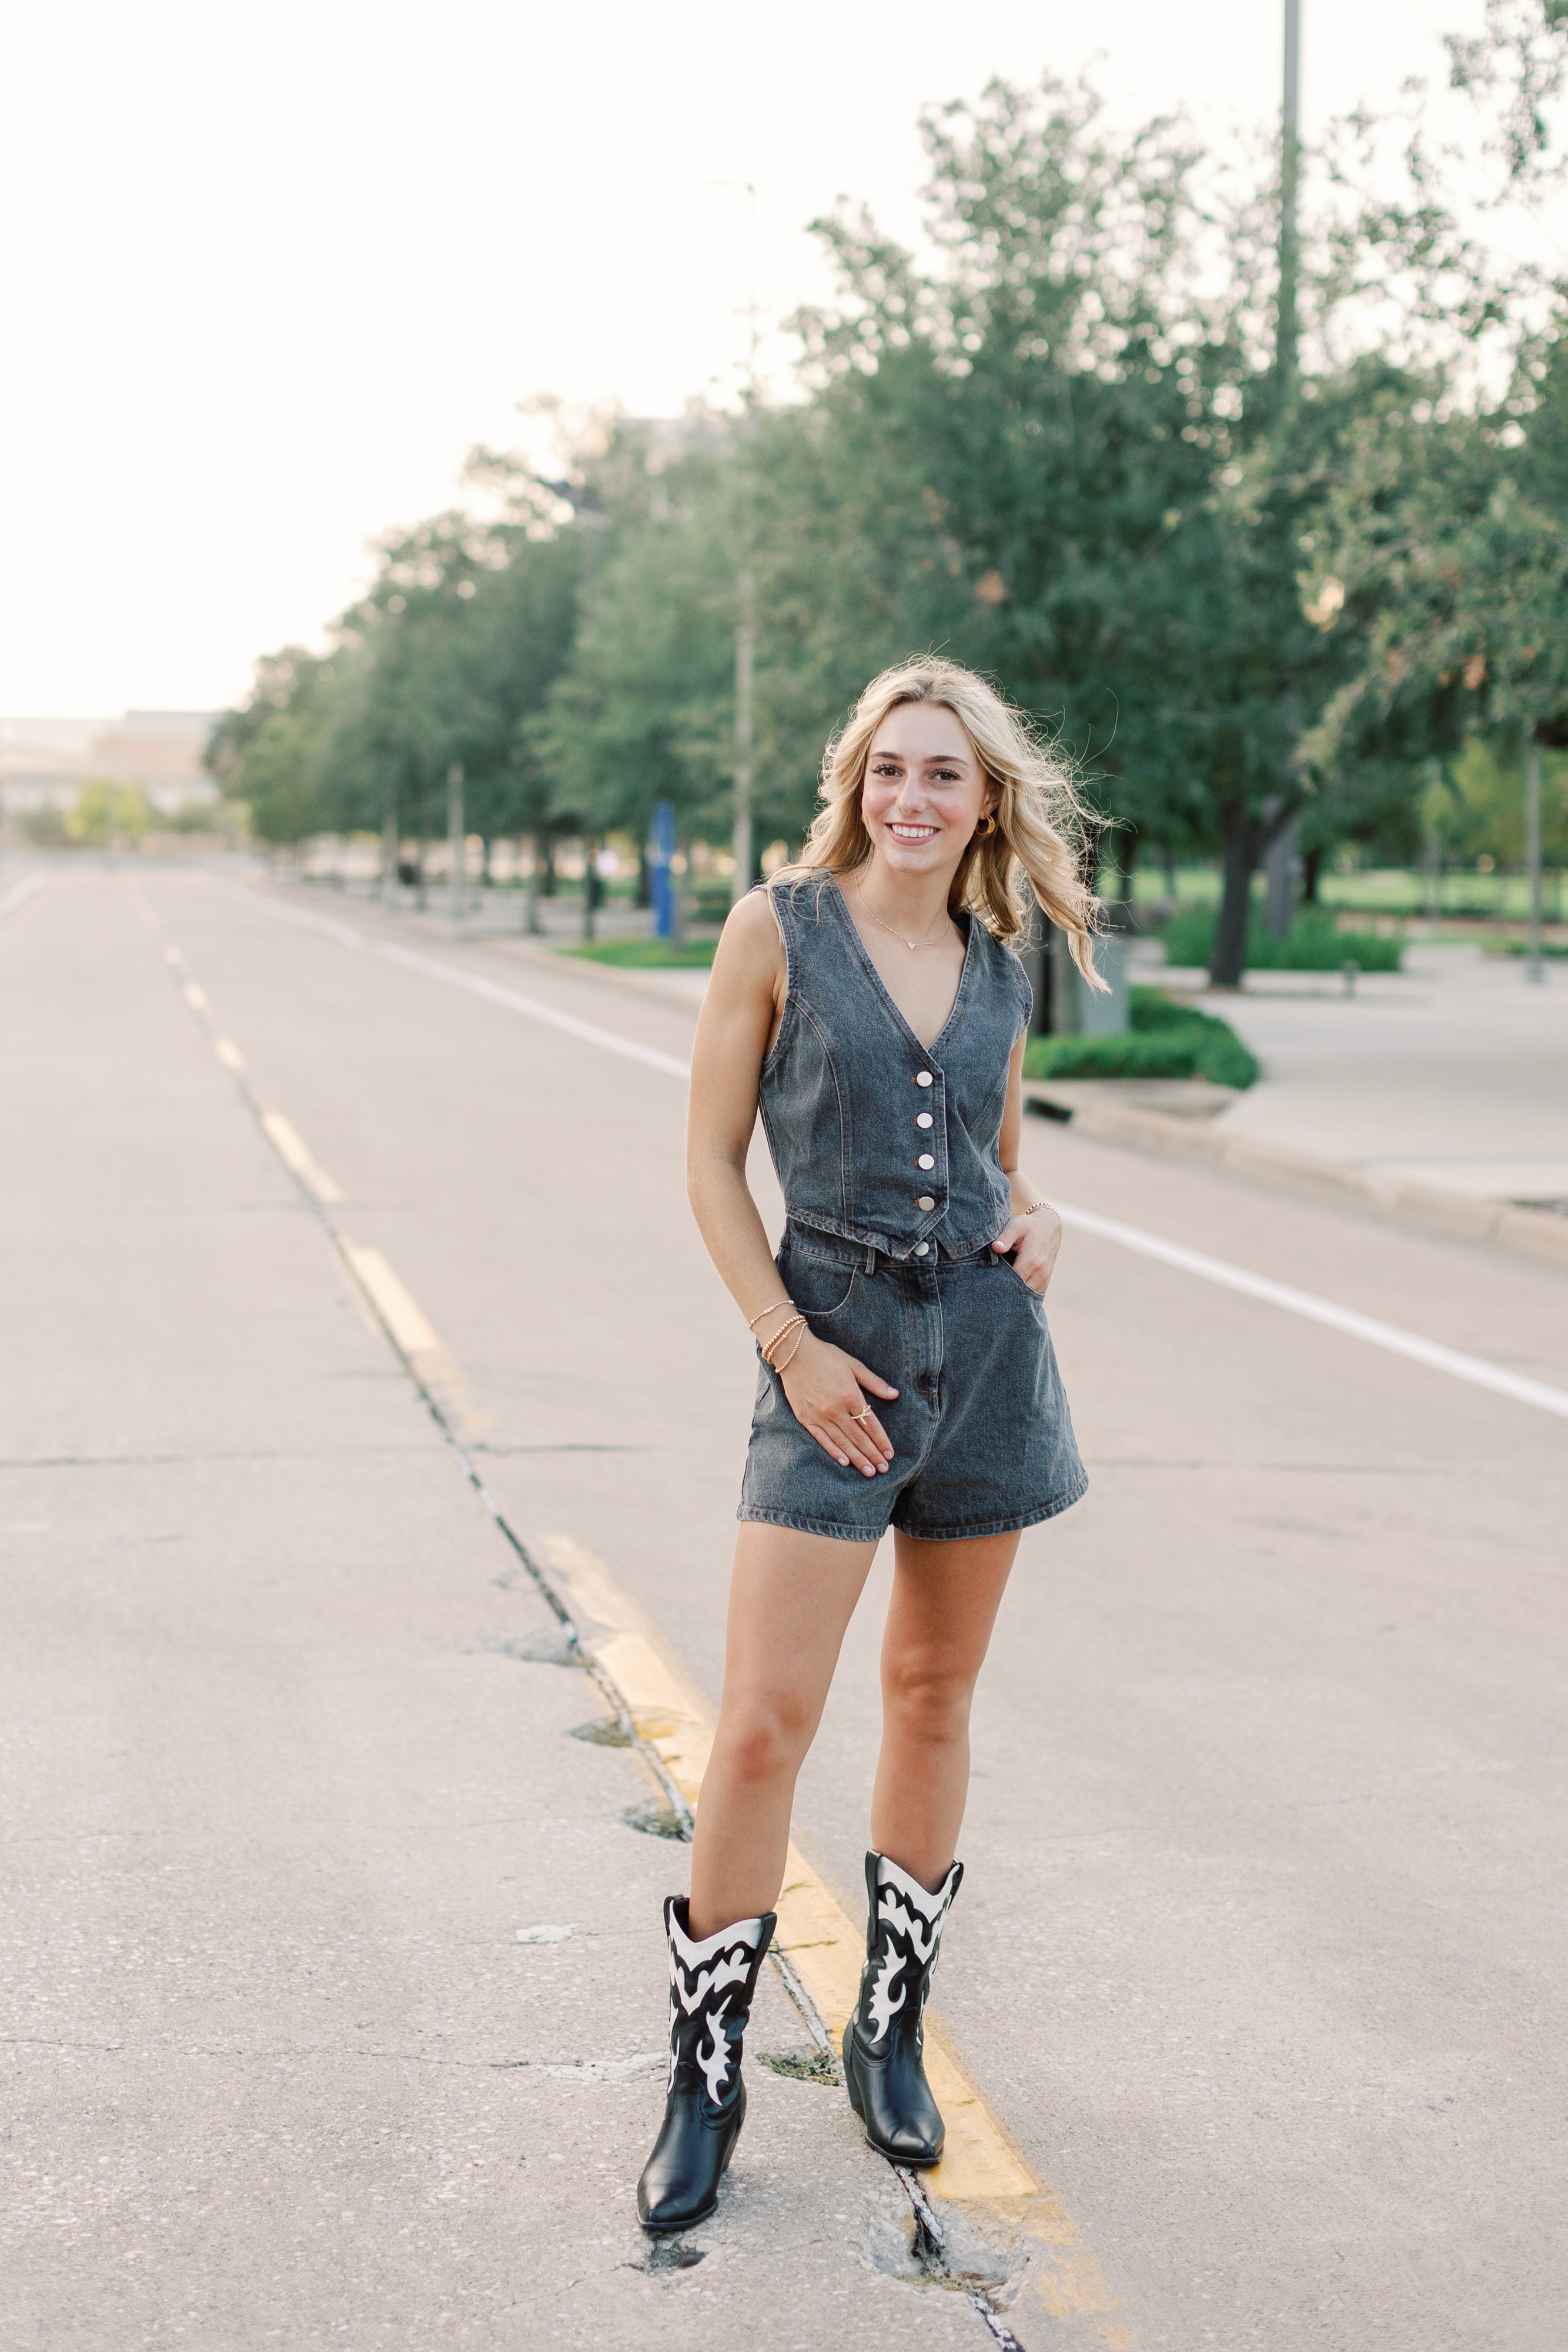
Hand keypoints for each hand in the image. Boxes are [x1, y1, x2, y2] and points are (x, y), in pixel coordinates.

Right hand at [777, 1329, 898, 1476]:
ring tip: (869, 1472)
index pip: (871, 1424)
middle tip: (883, 1469)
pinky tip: (845, 1462)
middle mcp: (835, 1409)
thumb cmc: (826, 1356)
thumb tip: (894, 1394)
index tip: (890, 1453)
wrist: (793, 1353)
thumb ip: (875, 1382)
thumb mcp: (854, 1365)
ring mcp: (819, 1416)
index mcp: (850, 1395)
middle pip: (859, 1438)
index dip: (882, 1440)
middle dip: (873, 1455)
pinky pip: (822, 1439)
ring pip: (842, 1443)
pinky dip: (834, 1452)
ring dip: (857, 1459)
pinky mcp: (805, 1418)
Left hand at [990, 1203, 1062, 1294]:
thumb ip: (1005, 1237)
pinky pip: (1032, 1294)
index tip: (986, 1283)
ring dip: (1013, 1294)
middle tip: (988, 1291)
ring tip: (998, 1290)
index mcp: (1032, 1261)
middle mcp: (1041, 1273)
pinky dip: (1022, 1295)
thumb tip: (996, 1247)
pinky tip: (1010, 1291)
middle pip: (1019, 1292)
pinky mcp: (1045, 1282)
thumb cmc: (1028, 1226)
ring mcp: (1045, 1279)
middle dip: (1005, 1292)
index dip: (998, 1284)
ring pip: (1026, 1296)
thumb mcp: (1016, 1226)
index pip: (1012, 1282)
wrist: (1048, 1227)